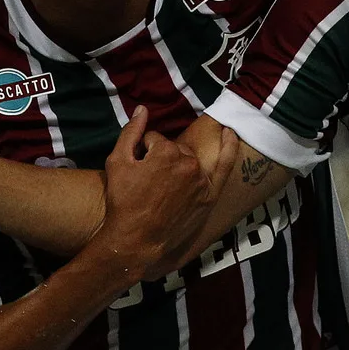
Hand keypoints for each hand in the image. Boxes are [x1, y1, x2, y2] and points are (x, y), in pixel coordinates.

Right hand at [86, 107, 238, 281]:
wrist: (136, 240)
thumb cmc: (123, 202)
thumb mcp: (117, 162)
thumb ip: (131, 132)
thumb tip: (142, 109)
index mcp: (167, 152)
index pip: (155, 140)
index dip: (142, 152)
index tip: (136, 169)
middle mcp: (189, 163)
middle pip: (174, 150)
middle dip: (162, 158)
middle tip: (148, 181)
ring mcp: (202, 180)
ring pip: (190, 160)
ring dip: (179, 163)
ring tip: (166, 180)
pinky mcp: (209, 196)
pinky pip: (224, 167)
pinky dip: (229, 149)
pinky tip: (231, 134)